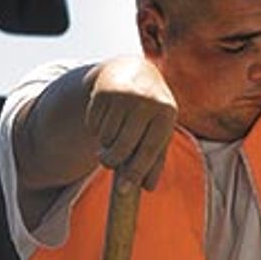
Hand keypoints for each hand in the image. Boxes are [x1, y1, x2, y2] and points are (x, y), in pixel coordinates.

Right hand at [85, 57, 177, 191]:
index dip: (137, 171)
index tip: (124, 189)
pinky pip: (94, 123)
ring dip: (104, 143)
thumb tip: (148, 188)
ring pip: (106, 136)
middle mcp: (147, 101)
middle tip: (107, 162)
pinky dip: (96, 128)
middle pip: (124, 146)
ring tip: (111, 134)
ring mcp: (124, 94)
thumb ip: (155, 157)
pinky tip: (105, 118)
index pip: (150, 149)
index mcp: (166, 112)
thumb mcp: (159, 128)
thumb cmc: (149, 109)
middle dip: (112, 161)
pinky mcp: (104, 90)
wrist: (132, 70)